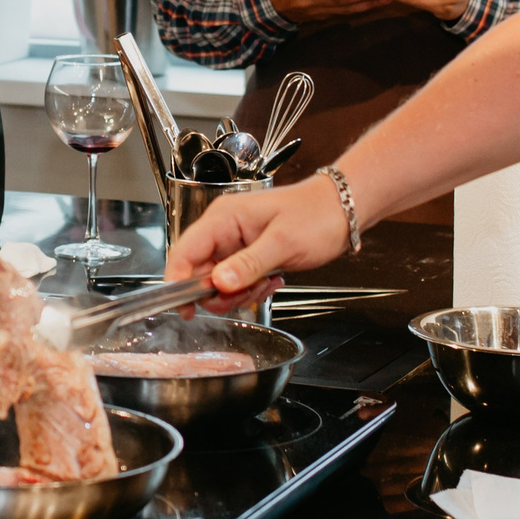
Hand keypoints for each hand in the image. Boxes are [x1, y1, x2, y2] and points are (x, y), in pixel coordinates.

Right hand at [162, 176, 349, 296]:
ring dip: (239, 292)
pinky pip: (235, 282)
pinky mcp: (246, 255)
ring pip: (217, 282)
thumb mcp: (283, 242)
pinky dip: (251, 289)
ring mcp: (234, 244)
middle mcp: (223, 230)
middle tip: (247, 292)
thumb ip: (248, 264)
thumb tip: (219, 283)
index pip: (185, 251)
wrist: (341, 211)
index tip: (184, 307)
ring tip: (265, 282)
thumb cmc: (316, 215)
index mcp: (224, 218)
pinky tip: (271, 280)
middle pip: (198, 272)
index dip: (178, 281)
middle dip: (220, 292)